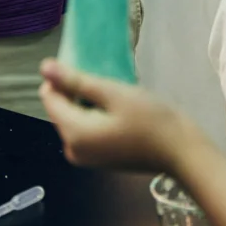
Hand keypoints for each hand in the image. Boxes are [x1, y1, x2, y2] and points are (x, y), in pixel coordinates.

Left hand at [39, 59, 200, 172]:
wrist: (180, 152)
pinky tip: (117, 108)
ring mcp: (85, 157)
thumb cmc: (150, 119)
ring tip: (113, 91)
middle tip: (106, 79)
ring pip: (73, 118)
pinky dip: (95, 115)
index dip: (62, 77)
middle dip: (75, 91)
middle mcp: (72, 149)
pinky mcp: (98, 158)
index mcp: (73, 134)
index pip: (49, 97)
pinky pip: (85, 129)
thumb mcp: (113, 93)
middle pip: (60, 109)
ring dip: (87, 102)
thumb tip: (44, 67)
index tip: (88, 67)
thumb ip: (77, 81)